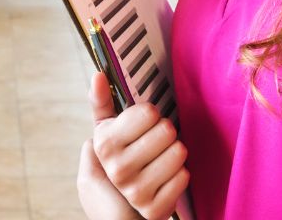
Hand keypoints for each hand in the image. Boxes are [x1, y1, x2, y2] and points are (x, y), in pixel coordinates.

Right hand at [77, 71, 189, 219]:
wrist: (119, 202)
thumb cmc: (119, 155)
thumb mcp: (106, 130)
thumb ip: (101, 102)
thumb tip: (98, 75)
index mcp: (104, 144)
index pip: (149, 112)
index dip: (150, 115)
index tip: (142, 125)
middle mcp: (117, 169)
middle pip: (167, 130)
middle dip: (165, 133)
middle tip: (154, 143)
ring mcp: (136, 192)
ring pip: (178, 153)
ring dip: (175, 153)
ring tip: (160, 159)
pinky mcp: (154, 209)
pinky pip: (184, 177)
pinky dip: (180, 175)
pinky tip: (166, 177)